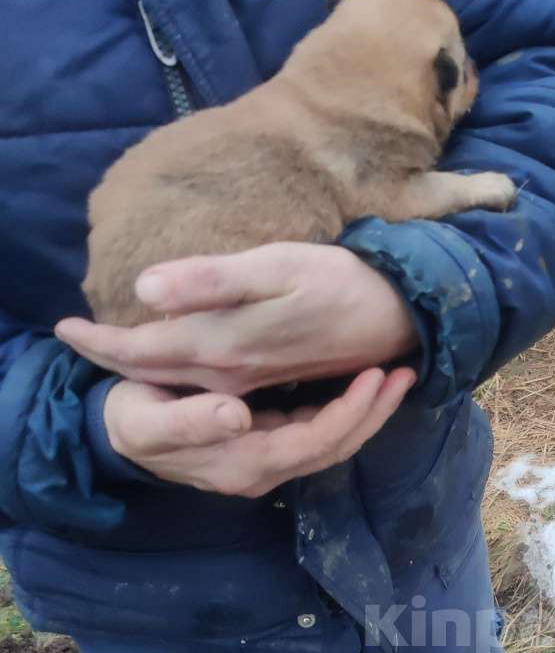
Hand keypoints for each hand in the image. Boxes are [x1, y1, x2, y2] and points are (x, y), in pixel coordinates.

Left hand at [57, 243, 417, 395]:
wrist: (394, 314)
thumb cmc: (339, 282)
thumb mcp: (277, 267)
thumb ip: (212, 281)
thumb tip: (143, 288)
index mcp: (222, 345)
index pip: (141, 349)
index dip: (99, 342)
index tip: (62, 331)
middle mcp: (229, 372)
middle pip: (153, 372)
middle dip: (111, 359)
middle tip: (75, 342)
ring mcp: (250, 379)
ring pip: (177, 381)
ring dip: (140, 369)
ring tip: (113, 352)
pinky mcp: (269, 377)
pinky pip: (204, 384)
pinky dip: (175, 375)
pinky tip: (173, 363)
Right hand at [103, 367, 415, 496]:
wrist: (119, 432)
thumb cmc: (133, 420)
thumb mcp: (149, 421)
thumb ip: (190, 421)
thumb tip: (236, 416)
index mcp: (244, 463)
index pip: (314, 442)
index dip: (349, 412)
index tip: (377, 375)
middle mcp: (265, 470)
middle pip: (335, 446)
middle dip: (373, 412)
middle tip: (405, 371)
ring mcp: (269, 460)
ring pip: (332, 441)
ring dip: (367, 411)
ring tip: (396, 373)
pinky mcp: (269, 444)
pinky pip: (318, 431)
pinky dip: (345, 408)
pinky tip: (363, 381)